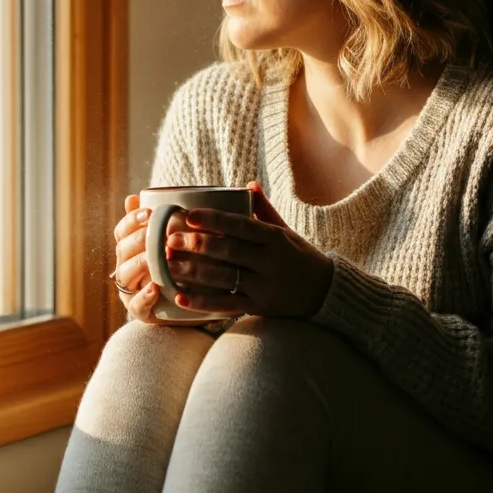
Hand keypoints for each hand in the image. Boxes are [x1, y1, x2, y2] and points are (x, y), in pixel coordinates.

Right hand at [111, 193, 201, 325]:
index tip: (149, 213)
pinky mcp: (141, 312)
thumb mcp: (177, 240)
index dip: (131, 220)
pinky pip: (136, 306)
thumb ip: (161, 219)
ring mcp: (131, 291)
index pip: (122, 230)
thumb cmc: (184, 264)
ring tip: (155, 257)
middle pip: (122, 250)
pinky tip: (155, 287)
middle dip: (138, 239)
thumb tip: (134, 196)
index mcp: (131, 248)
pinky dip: (144, 297)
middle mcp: (126, 267)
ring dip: (140, 264)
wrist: (196, 302)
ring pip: (125, 275)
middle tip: (156, 233)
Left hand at [162, 180, 332, 318]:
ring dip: (194, 272)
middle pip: (229, 251)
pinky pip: (227, 305)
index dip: (215, 219)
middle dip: (197, 244)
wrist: (325, 293)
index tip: (189, 214)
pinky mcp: (259, 307)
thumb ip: (264, 210)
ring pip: (224, 278)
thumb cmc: (299, 257)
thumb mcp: (285, 232)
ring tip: (167, 266)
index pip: (241, 225)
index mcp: (274, 238)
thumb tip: (247, 185)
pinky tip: (180, 297)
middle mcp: (270, 261)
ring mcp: (264, 286)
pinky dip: (203, 302)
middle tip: (169, 239)